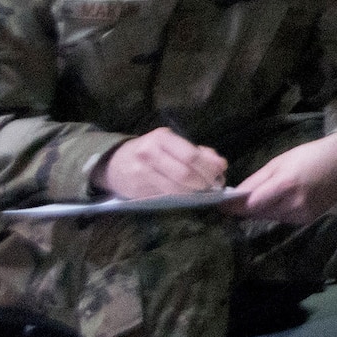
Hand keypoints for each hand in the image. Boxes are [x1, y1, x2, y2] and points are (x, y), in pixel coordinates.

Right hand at [99, 127, 228, 198]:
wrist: (115, 163)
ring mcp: (142, 173)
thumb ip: (199, 152)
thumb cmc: (152, 151)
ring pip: (177, 188)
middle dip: (204, 182)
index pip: (191, 155)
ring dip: (195, 193)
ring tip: (202, 191)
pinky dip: (182, 198)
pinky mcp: (138, 190)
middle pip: (185, 173)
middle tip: (212, 186)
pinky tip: (187, 195)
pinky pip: (167, 197)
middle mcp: (150, 153)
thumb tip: (221, 164)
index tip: (219, 173)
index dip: (209, 167)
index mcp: (162, 138)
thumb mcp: (172, 144)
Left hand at [231, 133, 336, 225]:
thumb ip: (256, 180)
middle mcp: (294, 204)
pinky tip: (283, 199)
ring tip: (265, 195)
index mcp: (285, 185)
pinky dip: (278, 211)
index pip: (250, 205)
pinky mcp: (309, 219)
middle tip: (239, 199)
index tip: (219, 205)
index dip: (233, 207)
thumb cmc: (310, 155)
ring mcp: (303, 215)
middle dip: (247, 207)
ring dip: (263, 209)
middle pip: (258, 213)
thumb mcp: (279, 161)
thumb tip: (233, 196)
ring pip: (270, 217)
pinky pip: (284, 218)